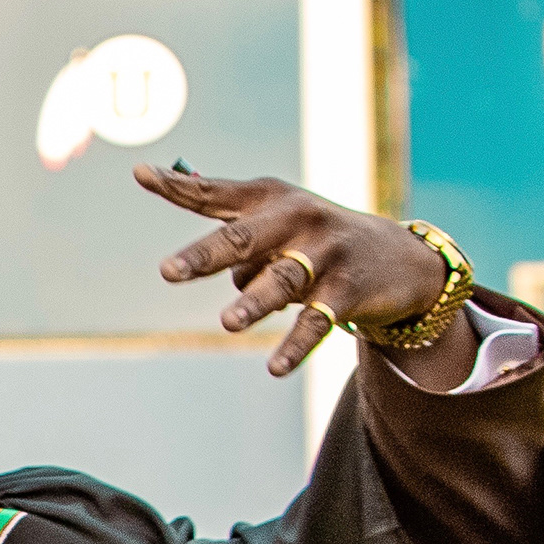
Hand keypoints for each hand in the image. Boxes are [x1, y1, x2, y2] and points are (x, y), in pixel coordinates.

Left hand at [137, 165, 470, 383]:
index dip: (179, 186)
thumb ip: (225, 211)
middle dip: (205, 255)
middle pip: (243, 239)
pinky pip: (317, 321)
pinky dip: (296, 345)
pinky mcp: (348, 290)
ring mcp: (325, 254)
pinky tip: (275, 367)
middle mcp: (297, 219)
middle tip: (168, 272)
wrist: (400, 258)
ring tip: (228, 323)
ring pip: (282, 280)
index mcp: (270, 199)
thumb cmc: (314, 238)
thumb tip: (165, 192)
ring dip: (256, 302)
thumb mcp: (276, 217)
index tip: (143, 175)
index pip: (215, 194)